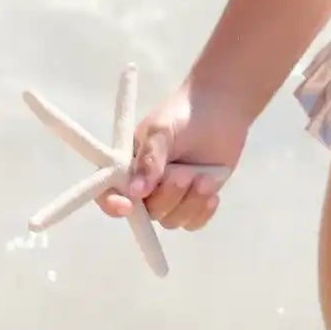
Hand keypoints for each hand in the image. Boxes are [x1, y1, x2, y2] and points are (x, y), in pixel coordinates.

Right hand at [96, 82, 249, 233]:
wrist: (221, 107)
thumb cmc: (184, 114)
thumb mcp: (162, 131)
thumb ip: (149, 160)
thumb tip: (134, 192)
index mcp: (128, 166)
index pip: (109, 193)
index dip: (112, 204)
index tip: (127, 206)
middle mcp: (145, 186)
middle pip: (146, 212)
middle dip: (166, 197)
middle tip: (185, 175)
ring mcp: (171, 195)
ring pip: (171, 220)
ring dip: (188, 203)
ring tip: (206, 178)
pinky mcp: (194, 200)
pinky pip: (192, 222)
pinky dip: (201, 213)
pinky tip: (212, 195)